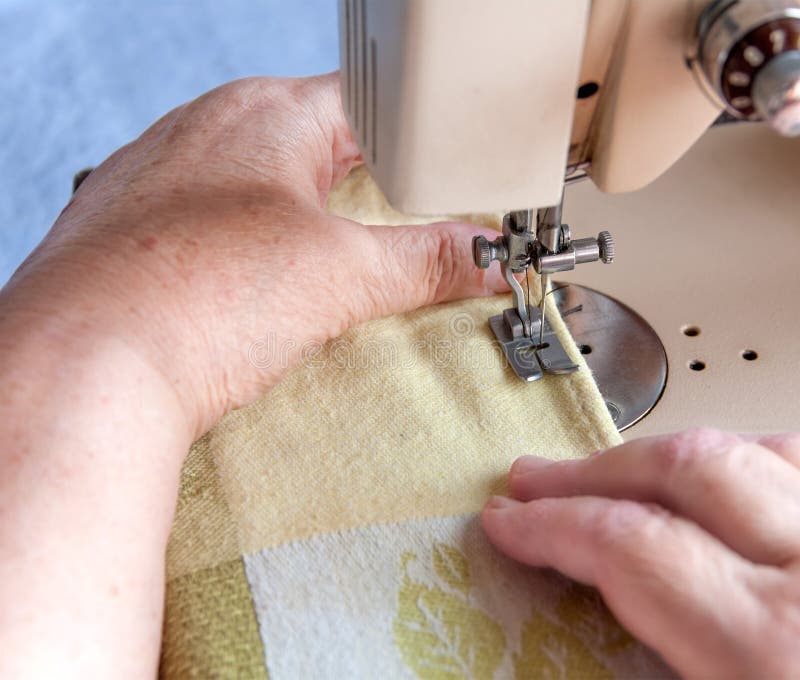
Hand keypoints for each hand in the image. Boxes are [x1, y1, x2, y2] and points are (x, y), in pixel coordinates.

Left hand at [0, 74, 509, 678]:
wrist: (86, 366)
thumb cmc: (196, 296)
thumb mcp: (343, 275)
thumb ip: (428, 261)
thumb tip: (487, 258)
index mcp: (264, 114)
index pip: (364, 107)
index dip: (410, 145)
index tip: (435, 183)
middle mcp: (203, 132)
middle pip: (309, 147)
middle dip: (353, 193)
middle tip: (383, 242)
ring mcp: (158, 178)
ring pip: (253, 187)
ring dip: (292, 225)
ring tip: (313, 276)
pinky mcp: (130, 231)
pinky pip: (205, 226)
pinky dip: (238, 253)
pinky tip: (244, 292)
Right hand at [482, 428, 799, 678]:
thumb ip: (633, 666)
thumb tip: (560, 630)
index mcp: (767, 645)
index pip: (630, 544)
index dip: (554, 523)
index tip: (512, 521)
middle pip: (688, 469)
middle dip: (594, 470)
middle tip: (539, 479)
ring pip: (755, 448)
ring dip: (670, 455)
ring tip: (617, 469)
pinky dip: (746, 462)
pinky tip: (717, 482)